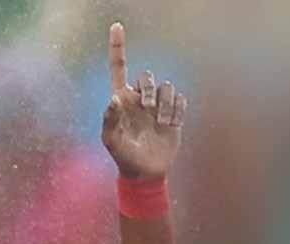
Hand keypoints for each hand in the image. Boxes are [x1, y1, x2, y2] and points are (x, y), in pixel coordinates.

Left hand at [101, 23, 186, 178]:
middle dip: (149, 90)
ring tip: (160, 124)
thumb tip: (115, 99)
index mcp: (122, 99)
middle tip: (146, 110)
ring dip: (165, 105)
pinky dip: (177, 112)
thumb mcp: (111, 141)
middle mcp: (139, 98)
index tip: (116, 26)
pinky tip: (169, 126)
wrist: (146, 172)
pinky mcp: (173, 113)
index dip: (117, 47)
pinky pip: (180, 100)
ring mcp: (157, 105)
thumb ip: (109, 120)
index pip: (119, 68)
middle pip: (148, 76)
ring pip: (167, 87)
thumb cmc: (124, 157)